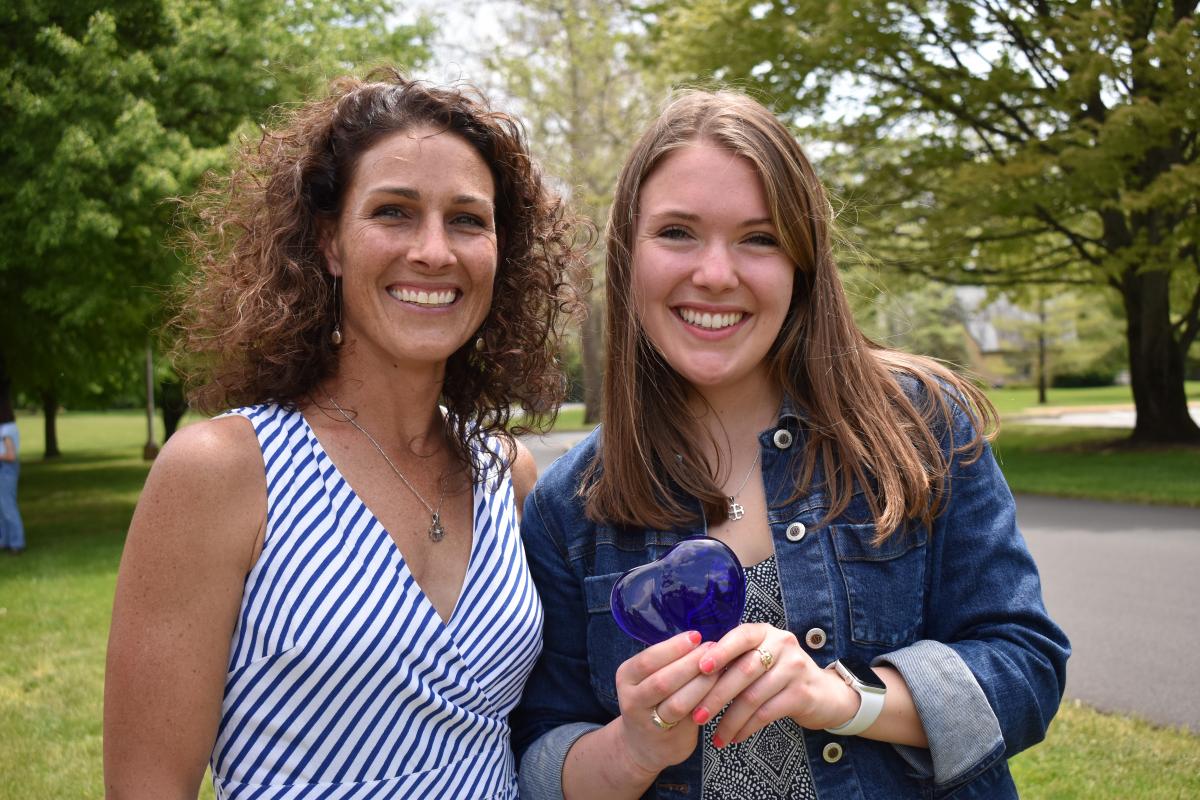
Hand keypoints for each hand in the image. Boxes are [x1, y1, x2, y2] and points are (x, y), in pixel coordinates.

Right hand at [612, 630, 720, 776]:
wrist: (643, 743)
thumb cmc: (652, 699)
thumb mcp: (648, 676)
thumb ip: (667, 661)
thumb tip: (698, 637)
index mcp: (626, 676)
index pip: (648, 659)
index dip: (673, 647)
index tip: (696, 636)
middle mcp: (631, 700)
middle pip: (663, 680)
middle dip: (691, 663)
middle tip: (713, 650)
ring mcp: (648, 723)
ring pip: (678, 702)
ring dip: (702, 684)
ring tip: (719, 669)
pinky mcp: (668, 739)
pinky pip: (690, 719)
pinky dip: (705, 702)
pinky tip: (718, 690)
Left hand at [688, 623, 858, 747]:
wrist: (823, 693)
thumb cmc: (777, 674)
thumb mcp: (759, 657)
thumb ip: (734, 660)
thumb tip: (692, 673)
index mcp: (764, 632)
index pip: (741, 636)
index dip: (720, 651)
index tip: (700, 668)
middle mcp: (782, 644)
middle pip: (744, 670)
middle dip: (716, 696)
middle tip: (697, 716)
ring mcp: (794, 668)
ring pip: (753, 696)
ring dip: (730, 720)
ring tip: (716, 736)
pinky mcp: (802, 694)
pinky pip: (767, 713)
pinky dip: (747, 727)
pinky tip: (735, 737)